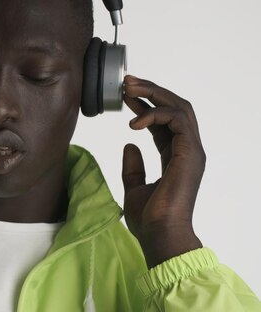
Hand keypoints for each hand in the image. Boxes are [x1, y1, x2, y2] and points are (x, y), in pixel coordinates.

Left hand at [121, 75, 204, 267]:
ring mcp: (191, 150)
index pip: (163, 121)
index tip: (125, 95)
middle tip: (127, 82)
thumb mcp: (134, 188)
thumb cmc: (149, 218)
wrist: (159, 234)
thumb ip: (133, 167)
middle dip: (151, 91)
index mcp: (176, 156)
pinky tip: (134, 122)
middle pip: (174, 108)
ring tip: (128, 90)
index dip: (145, 105)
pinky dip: (155, 115)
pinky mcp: (189, 153)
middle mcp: (187, 150)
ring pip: (180, 108)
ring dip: (154, 94)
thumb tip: (128, 145)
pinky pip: (177, 121)